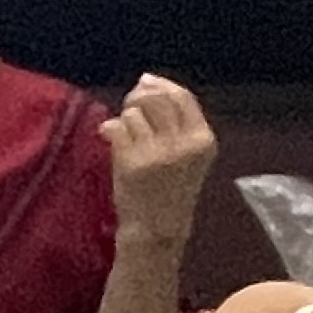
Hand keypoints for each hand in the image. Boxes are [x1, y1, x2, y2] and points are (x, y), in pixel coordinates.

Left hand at [100, 74, 215, 251]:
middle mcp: (183, 144)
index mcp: (203, 140)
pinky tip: (109, 139)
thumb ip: (176, 122)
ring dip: (124, 119)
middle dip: (138, 96)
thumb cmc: (170, 191)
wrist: (156, 230)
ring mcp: (158, 152)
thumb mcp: (188, 155)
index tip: (145, 82)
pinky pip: (117, 127)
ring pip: (134, 112)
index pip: (183, 96)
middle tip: (129, 106)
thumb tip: (147, 82)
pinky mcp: (132, 161)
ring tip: (126, 136)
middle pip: (156, 98)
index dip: (161, 84)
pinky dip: (109, 130)